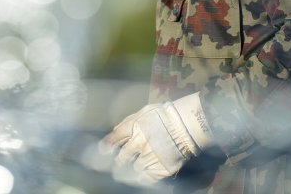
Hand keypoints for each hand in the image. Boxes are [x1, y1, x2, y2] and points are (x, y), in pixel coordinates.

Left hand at [99, 92, 213, 184]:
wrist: (187, 124)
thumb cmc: (165, 115)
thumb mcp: (143, 112)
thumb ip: (128, 122)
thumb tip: (115, 132)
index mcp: (133, 127)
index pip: (115, 138)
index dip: (108, 145)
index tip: (103, 151)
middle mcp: (139, 143)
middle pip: (122, 156)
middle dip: (119, 160)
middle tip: (118, 163)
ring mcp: (150, 157)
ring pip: (134, 168)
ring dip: (130, 169)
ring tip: (129, 169)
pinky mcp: (161, 168)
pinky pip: (147, 178)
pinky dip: (142, 178)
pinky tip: (140, 177)